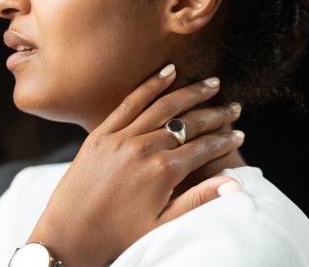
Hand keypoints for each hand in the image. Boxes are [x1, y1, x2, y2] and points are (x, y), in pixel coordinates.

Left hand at [27, 64, 244, 266]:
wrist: (69, 236)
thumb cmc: (117, 236)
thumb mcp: (162, 223)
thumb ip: (198, 198)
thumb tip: (235, 183)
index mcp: (162, 172)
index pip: (203, 147)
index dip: (225, 140)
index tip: (239, 134)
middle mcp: (143, 149)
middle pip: (188, 124)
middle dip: (215, 115)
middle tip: (234, 108)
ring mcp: (120, 138)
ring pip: (163, 107)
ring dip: (190, 93)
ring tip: (211, 84)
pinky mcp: (100, 134)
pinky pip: (129, 102)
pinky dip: (150, 85)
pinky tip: (168, 72)